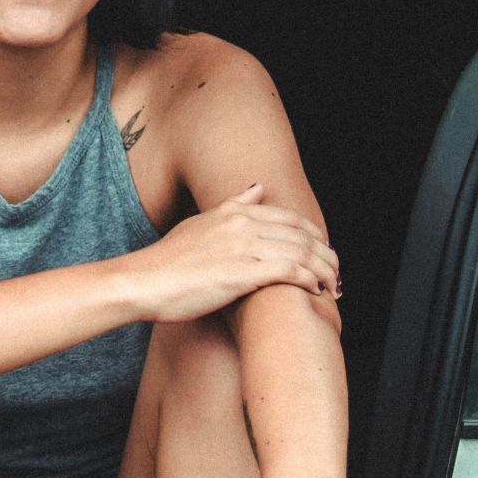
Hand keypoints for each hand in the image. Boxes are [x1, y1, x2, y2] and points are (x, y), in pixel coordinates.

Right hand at [128, 184, 338, 321]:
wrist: (142, 283)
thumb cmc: (166, 262)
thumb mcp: (199, 223)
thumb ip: (232, 205)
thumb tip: (258, 187)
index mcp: (233, 212)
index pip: (289, 218)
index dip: (313, 235)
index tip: (322, 251)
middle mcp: (241, 224)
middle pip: (302, 234)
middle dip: (326, 254)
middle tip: (335, 271)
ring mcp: (243, 247)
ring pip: (302, 253)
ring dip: (323, 270)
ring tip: (332, 285)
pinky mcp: (242, 273)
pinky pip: (290, 271)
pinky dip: (309, 280)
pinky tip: (315, 291)